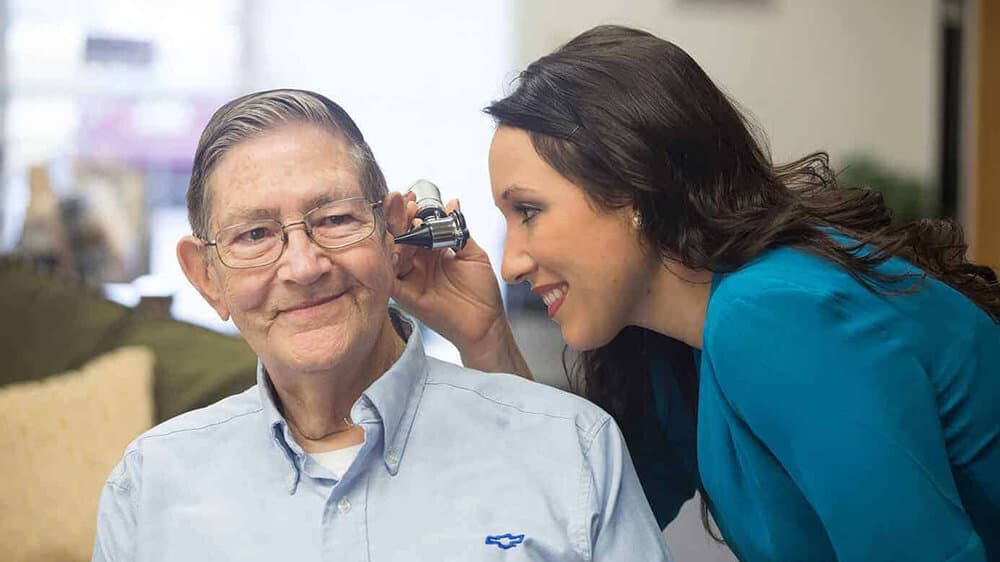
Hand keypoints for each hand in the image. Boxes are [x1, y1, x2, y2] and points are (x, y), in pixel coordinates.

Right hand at [391, 194, 531, 377]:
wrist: (486, 322)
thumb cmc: (482, 291)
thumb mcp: (473, 254)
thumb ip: (459, 230)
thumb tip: (452, 203)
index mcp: (432, 252)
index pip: (416, 227)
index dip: (412, 212)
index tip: (412, 197)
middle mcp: (418, 264)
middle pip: (400, 236)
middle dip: (398, 216)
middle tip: (399, 200)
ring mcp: (410, 279)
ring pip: (392, 252)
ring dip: (393, 232)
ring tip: (400, 215)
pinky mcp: (405, 296)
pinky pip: (390, 277)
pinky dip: (388, 260)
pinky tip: (391, 242)